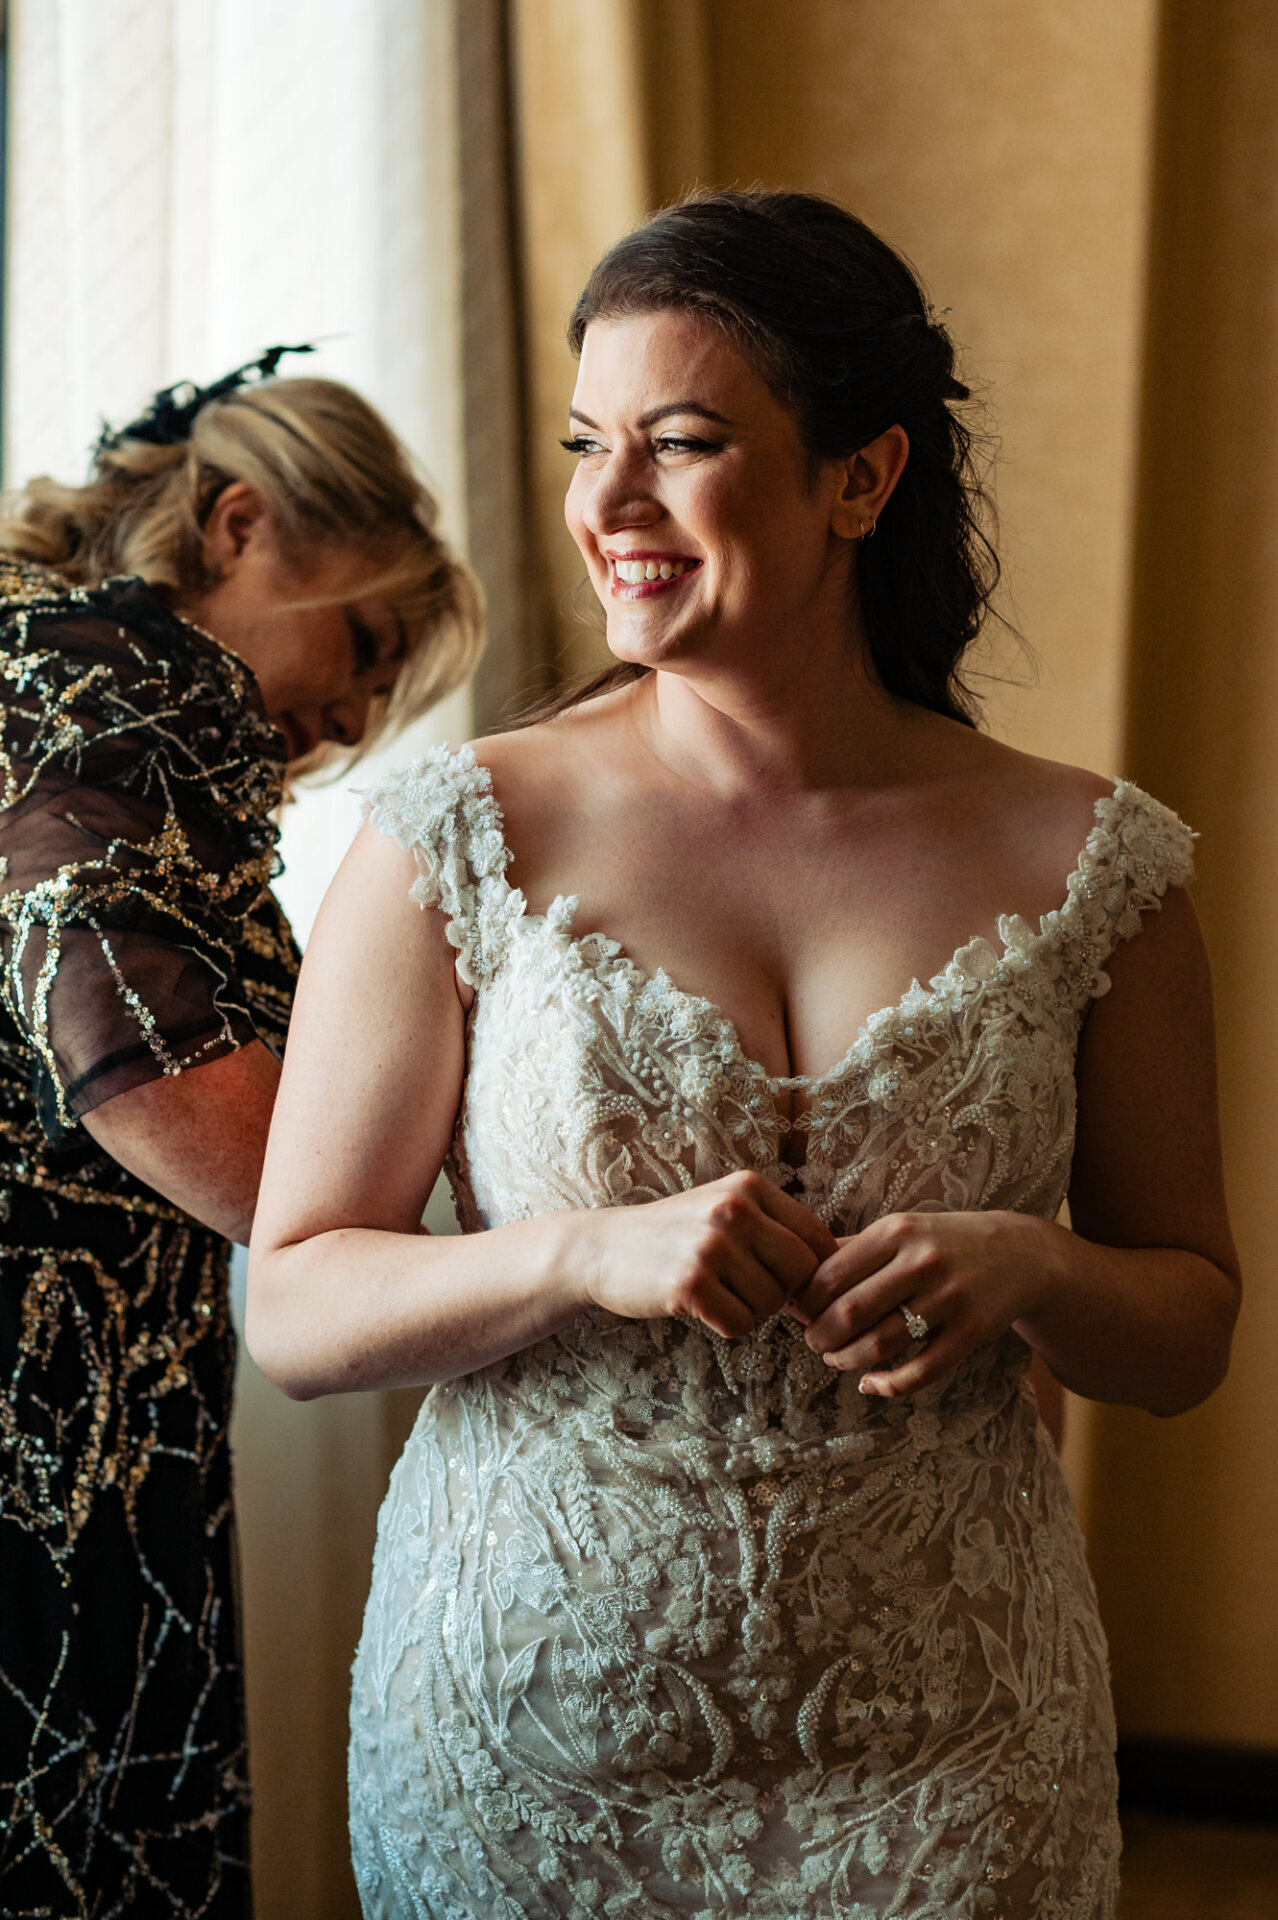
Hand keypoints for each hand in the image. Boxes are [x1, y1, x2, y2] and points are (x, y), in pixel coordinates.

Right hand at [584, 1171, 837, 1337]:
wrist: (603, 1248)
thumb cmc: (676, 1236)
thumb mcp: (728, 1212)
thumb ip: (778, 1231)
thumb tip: (843, 1271)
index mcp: (750, 1187)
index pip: (818, 1240)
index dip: (812, 1273)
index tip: (788, 1283)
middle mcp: (734, 1210)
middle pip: (803, 1273)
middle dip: (784, 1293)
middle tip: (750, 1292)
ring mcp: (711, 1246)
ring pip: (772, 1303)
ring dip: (751, 1310)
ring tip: (717, 1291)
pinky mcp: (690, 1283)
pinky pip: (740, 1325)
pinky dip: (726, 1325)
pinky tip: (700, 1306)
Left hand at [790, 1210, 1059, 1395]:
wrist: (1021, 1254)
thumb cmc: (944, 1243)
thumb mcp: (901, 1230)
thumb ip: (852, 1249)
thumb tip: (795, 1277)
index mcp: (896, 1232)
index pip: (831, 1274)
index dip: (806, 1302)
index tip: (799, 1313)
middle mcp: (922, 1262)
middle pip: (851, 1312)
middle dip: (821, 1336)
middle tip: (815, 1342)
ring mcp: (949, 1299)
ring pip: (880, 1345)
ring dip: (847, 1360)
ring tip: (837, 1359)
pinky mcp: (971, 1333)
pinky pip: (919, 1371)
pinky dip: (887, 1385)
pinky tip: (870, 1383)